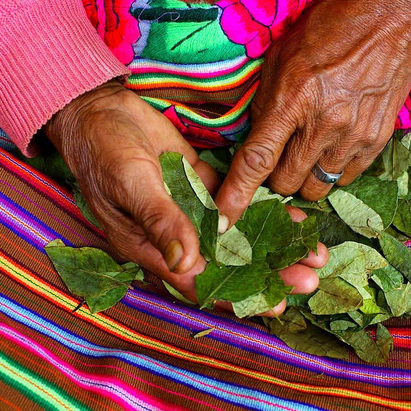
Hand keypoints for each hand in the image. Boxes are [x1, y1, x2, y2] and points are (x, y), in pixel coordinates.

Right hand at [45, 81, 326, 313]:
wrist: (99, 106)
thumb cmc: (104, 148)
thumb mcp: (131, 183)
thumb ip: (160, 220)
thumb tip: (186, 262)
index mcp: (150, 247)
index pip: (198, 282)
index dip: (235, 295)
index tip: (273, 304)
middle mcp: (174, 236)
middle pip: (226, 264)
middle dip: (267, 274)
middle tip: (307, 281)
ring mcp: (190, 210)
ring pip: (237, 237)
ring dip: (272, 245)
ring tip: (311, 253)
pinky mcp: (201, 186)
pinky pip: (236, 204)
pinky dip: (263, 211)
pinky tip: (293, 216)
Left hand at [215, 0, 410, 223]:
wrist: (392, 21)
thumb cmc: (329, 32)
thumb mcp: (281, 59)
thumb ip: (265, 106)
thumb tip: (256, 143)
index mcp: (292, 100)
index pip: (257, 160)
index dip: (237, 194)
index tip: (224, 218)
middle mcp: (323, 125)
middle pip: (286, 184)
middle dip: (276, 178)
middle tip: (279, 156)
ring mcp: (353, 138)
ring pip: (316, 187)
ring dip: (305, 178)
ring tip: (308, 150)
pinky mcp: (375, 143)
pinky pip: (345, 179)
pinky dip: (332, 171)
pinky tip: (332, 146)